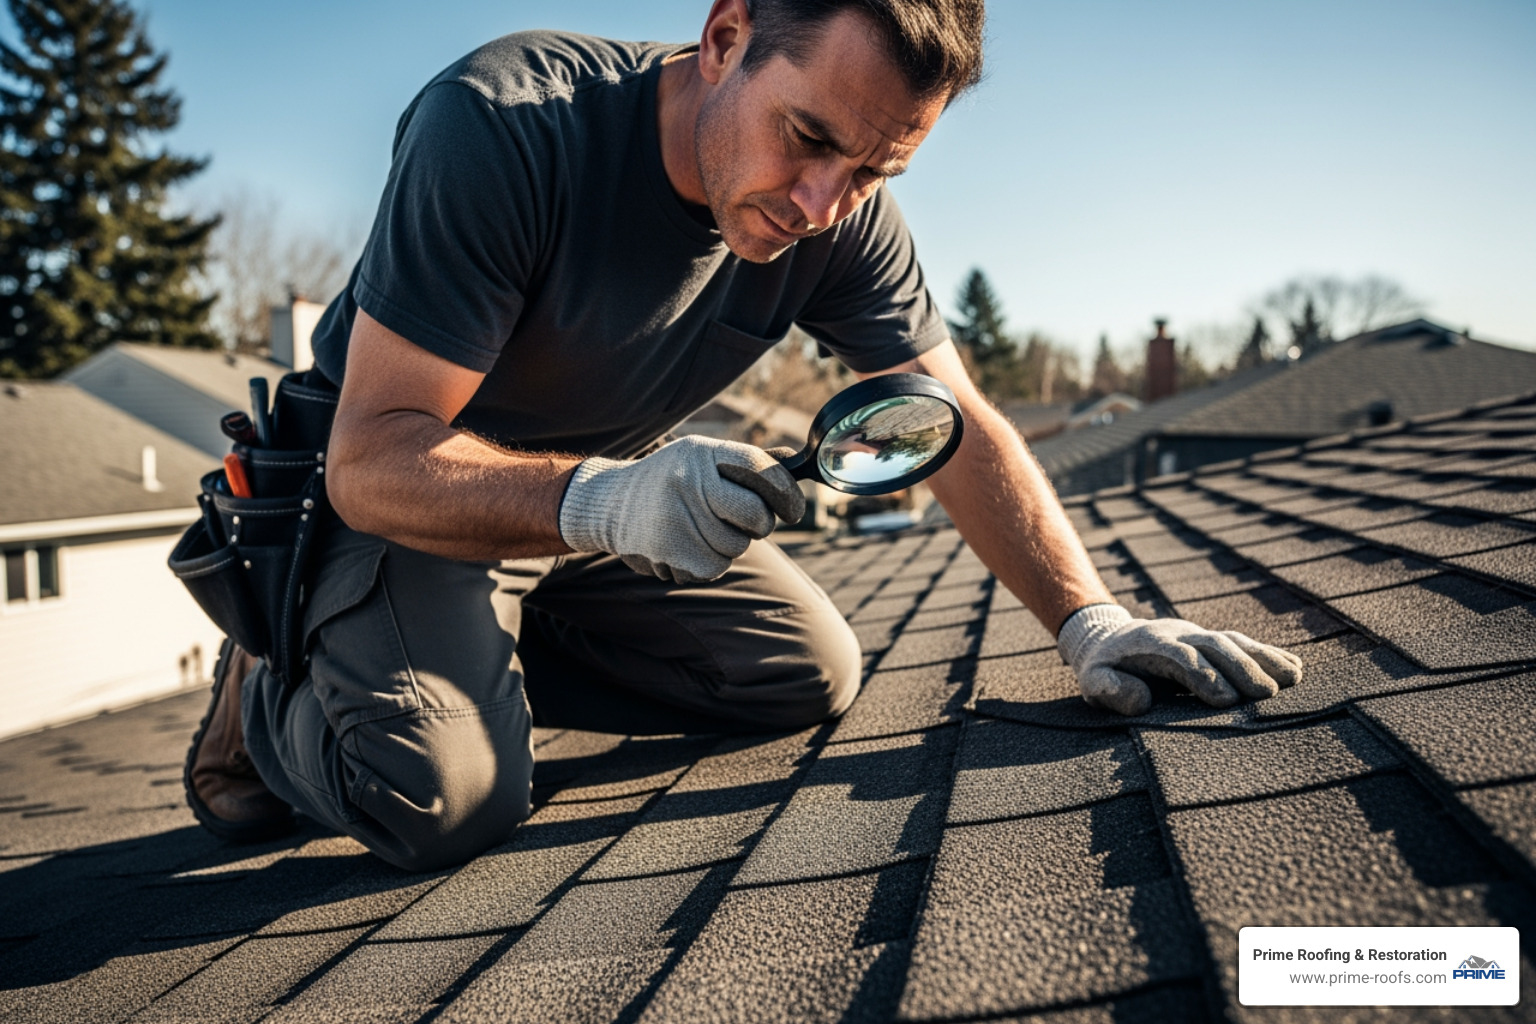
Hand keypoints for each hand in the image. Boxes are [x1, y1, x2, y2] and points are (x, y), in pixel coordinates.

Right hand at [558, 436, 805, 582]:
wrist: (610, 503)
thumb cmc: (670, 481)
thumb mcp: (702, 459)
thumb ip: (747, 463)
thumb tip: (796, 464)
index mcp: (702, 452)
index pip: (760, 467)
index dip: (786, 491)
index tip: (793, 510)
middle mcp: (688, 480)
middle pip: (755, 515)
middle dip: (758, 525)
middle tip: (744, 523)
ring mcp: (677, 516)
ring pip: (737, 546)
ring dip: (728, 545)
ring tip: (700, 530)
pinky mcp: (670, 550)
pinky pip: (715, 567)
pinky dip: (709, 562)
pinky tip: (687, 546)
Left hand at [1056, 604, 1302, 715]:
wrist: (1110, 638)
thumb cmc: (1105, 668)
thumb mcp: (1093, 680)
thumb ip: (1110, 690)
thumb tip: (1142, 702)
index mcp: (1149, 643)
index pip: (1180, 656)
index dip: (1203, 675)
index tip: (1226, 699)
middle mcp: (1179, 633)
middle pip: (1214, 646)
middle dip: (1241, 668)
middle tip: (1266, 695)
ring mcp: (1198, 634)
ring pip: (1234, 641)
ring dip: (1264, 658)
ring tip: (1293, 679)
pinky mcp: (1213, 640)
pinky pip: (1244, 643)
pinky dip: (1269, 654)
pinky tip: (1294, 667)